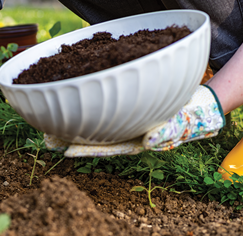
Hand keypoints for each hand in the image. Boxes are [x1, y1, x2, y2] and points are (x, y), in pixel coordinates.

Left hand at [44, 85, 224, 156]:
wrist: (197, 102)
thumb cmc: (189, 116)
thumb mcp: (180, 125)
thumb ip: (166, 133)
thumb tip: (148, 142)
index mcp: (134, 140)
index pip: (105, 147)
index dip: (84, 149)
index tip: (62, 151)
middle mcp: (124, 130)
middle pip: (93, 135)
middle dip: (70, 136)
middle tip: (45, 137)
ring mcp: (123, 117)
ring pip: (93, 119)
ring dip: (72, 118)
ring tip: (47, 119)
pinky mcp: (124, 102)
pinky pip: (102, 101)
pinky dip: (86, 97)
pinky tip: (69, 91)